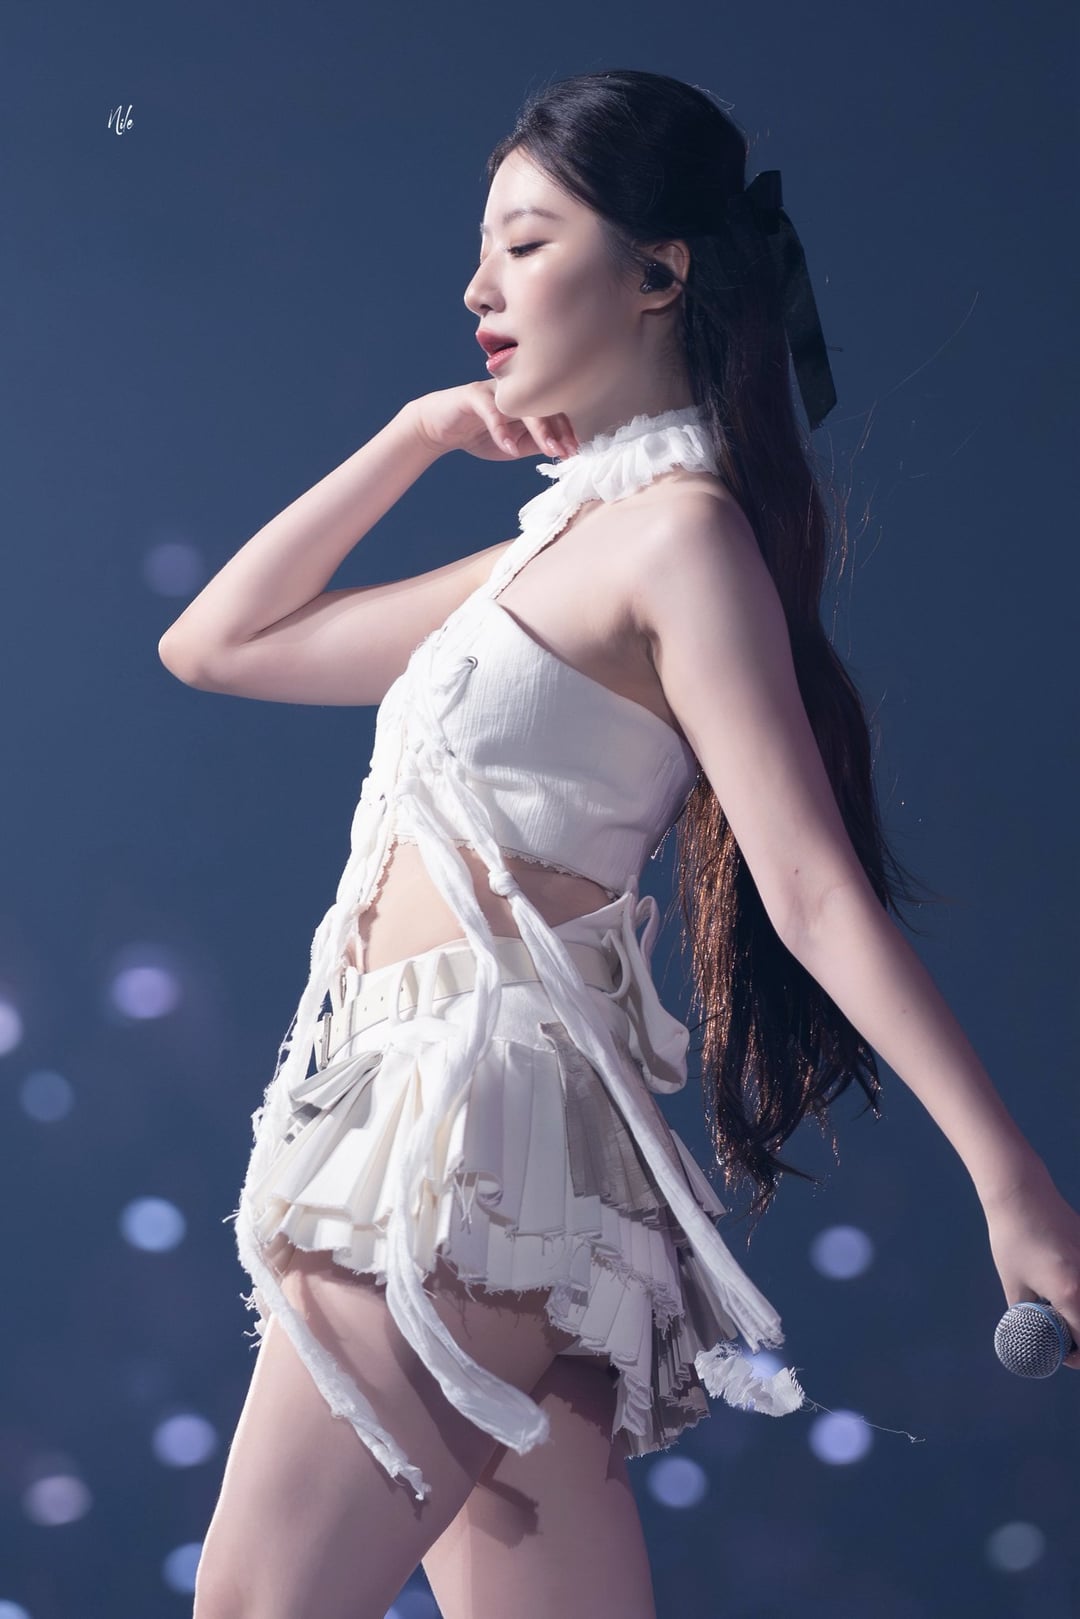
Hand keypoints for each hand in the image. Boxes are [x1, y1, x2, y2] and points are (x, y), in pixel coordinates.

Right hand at [406, 382, 578, 463]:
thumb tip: (562, 450)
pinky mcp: (473, 396)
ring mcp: (494, 391)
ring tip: (548, 450)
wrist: (438, 428)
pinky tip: (509, 449)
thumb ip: (534, 444)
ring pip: (522, 405)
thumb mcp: (513, 444)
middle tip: (566, 451)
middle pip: (543, 404)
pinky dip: (501, 431)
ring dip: (538, 429)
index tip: (575, 450)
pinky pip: (491, 411)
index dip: (566, 430)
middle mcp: (513, 390)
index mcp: (525, 399)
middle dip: (558, 430)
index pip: (553, 410)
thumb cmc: (478, 434)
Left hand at [981, 1168, 1079, 1368]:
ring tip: (1067, 1315)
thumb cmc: (1013, 1240)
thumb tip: (1032, 1330)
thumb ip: (1026, 1312)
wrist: (1022, 1195)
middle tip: (1070, 1341)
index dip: (1076, 1356)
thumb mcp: (1014, 1284)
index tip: (1066, 1355)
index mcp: (1071, 1295)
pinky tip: (1066, 1286)